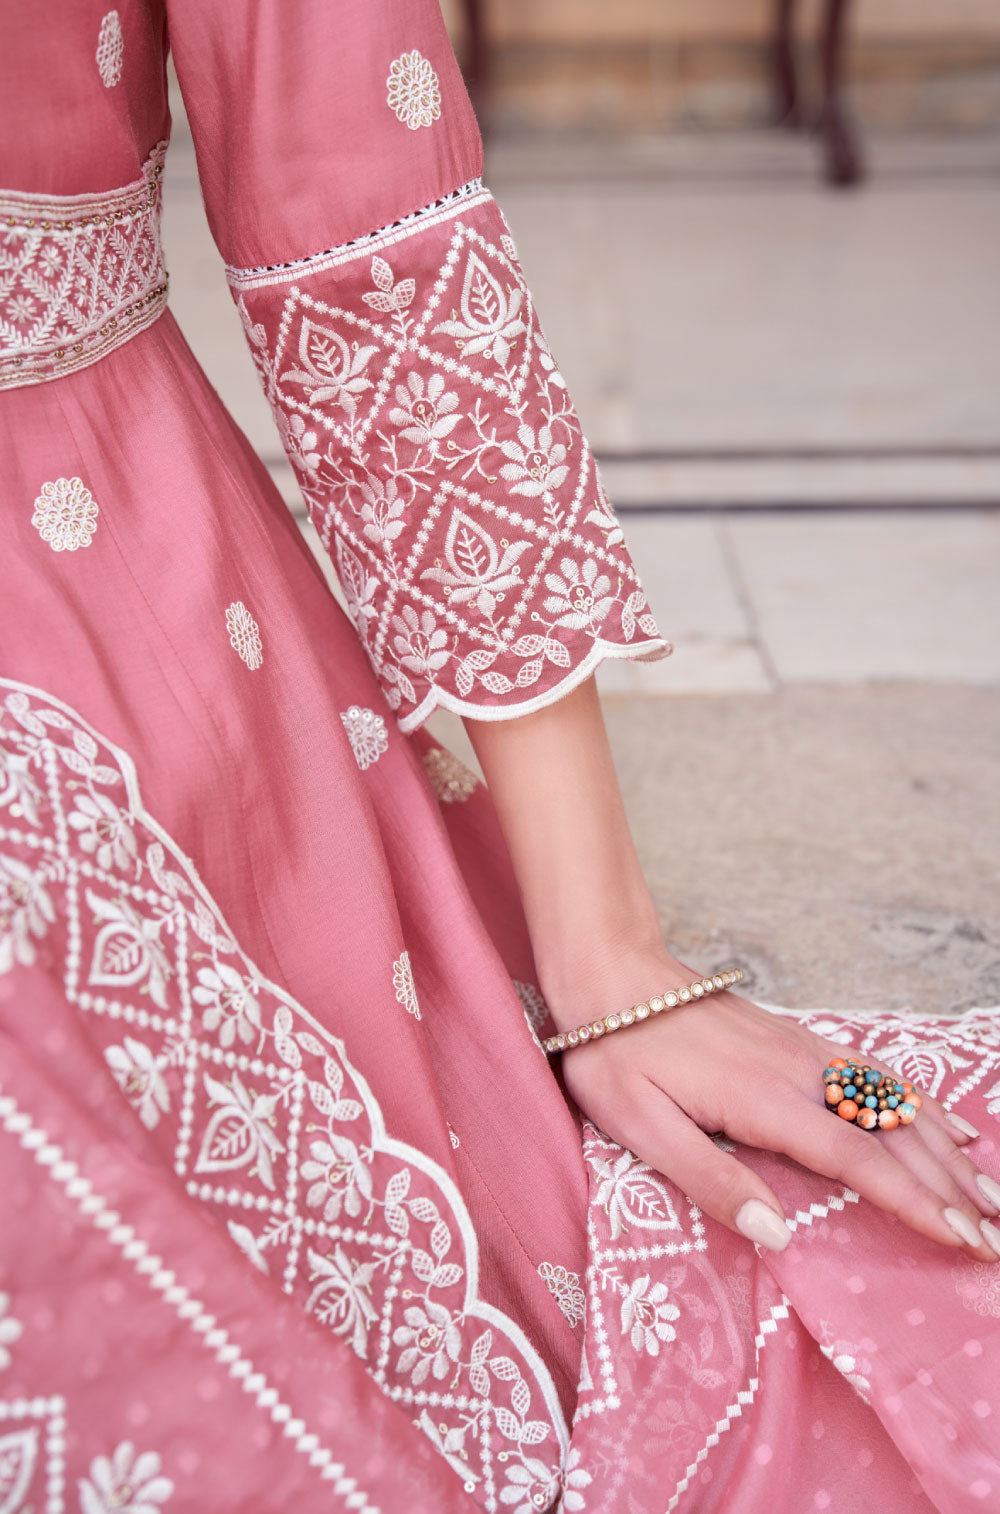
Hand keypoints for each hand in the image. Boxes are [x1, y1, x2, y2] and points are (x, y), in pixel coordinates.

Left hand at [549, 950, 999, 1259]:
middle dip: (949, 1188)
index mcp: (763, 1102)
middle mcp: (797, 1073)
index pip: (858, 1163)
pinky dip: (916, 1101)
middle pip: (890, 1136)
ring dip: (944, 1150)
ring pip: (890, 1102)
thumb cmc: (615, 1054)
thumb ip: (710, 1180)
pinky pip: (872, 1071)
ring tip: (988, 1193)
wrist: (610, 973)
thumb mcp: (640, 1125)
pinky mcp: (795, 1037)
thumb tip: (779, 1235)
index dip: (915, 1205)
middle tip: (994, 1238)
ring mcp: (801, 1050)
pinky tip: (942, 1121)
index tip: (962, 1240)